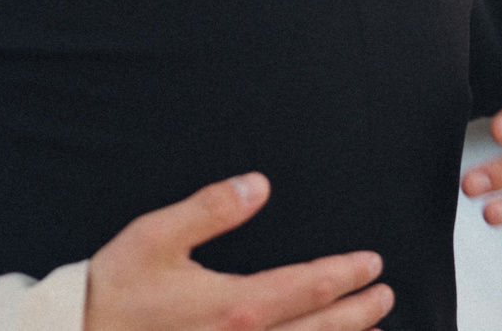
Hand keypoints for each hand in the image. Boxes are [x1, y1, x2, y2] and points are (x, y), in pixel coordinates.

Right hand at [84, 173, 391, 330]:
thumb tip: (258, 185)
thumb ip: (212, 209)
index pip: (309, 288)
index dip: (346, 276)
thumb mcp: (157, 237)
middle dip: (358, 312)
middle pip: (319, 329)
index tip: (373, 265)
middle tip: (385, 294)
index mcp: (236, 307)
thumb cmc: (116, 292)